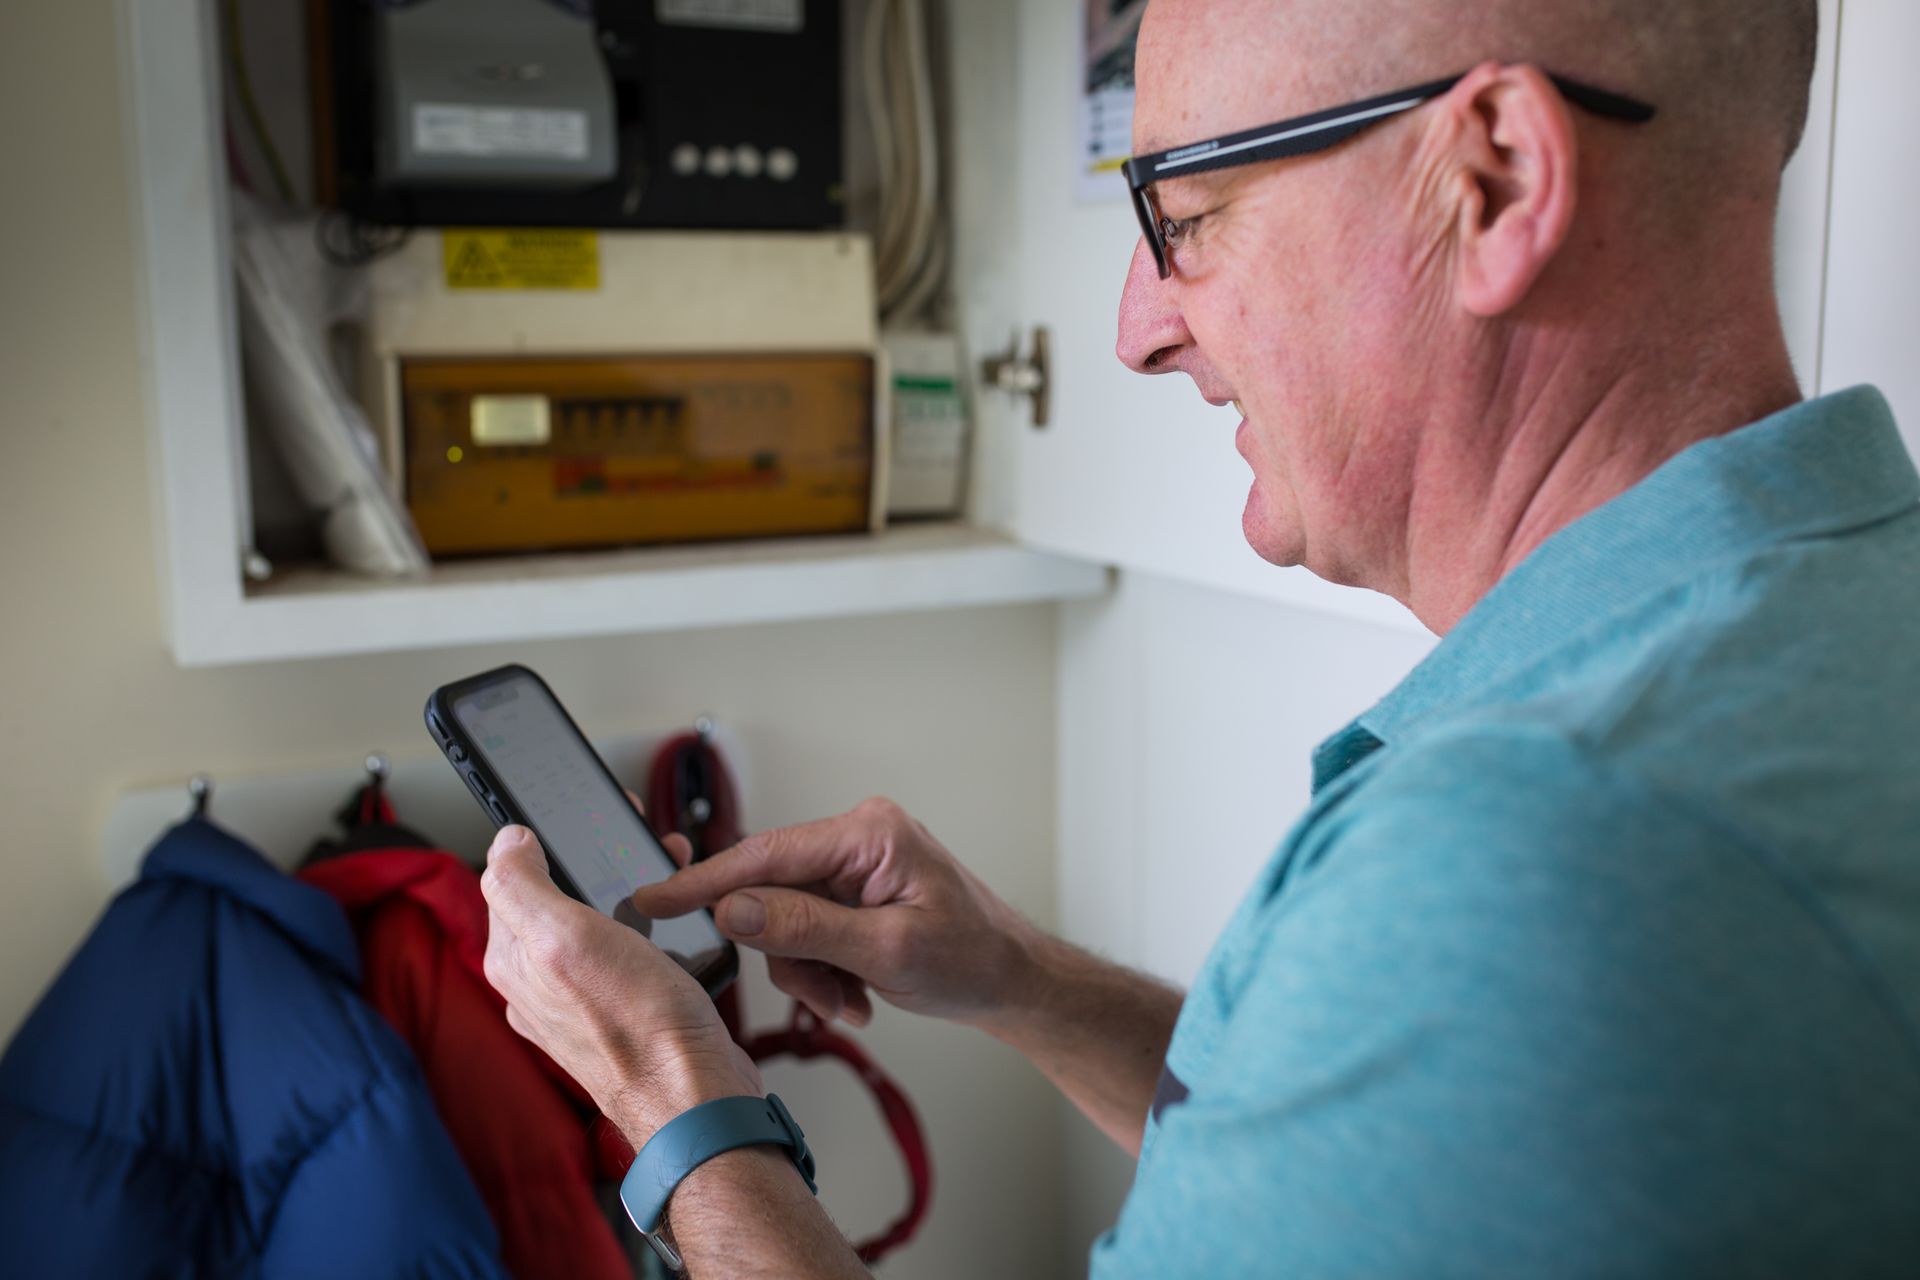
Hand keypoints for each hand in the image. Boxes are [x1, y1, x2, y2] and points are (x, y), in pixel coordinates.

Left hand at [480, 824, 760, 1145]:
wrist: (693, 1091)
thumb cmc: (637, 1025)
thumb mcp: (566, 937)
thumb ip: (522, 884)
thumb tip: (507, 842)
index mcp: (515, 959)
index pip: (511, 878)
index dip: (546, 841)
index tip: (581, 822)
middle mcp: (541, 982)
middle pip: (558, 898)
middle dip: (595, 863)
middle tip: (634, 845)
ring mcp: (581, 999)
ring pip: (596, 922)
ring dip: (628, 892)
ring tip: (664, 878)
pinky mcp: (622, 1008)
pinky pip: (627, 951)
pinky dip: (650, 927)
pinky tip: (672, 925)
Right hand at [629, 797, 1039, 1028]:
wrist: (1013, 982)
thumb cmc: (973, 960)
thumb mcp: (887, 951)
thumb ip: (806, 928)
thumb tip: (734, 909)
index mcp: (868, 833)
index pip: (766, 853)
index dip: (705, 880)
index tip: (653, 898)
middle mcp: (856, 839)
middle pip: (772, 894)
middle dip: (792, 956)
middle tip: (826, 998)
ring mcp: (853, 867)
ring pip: (783, 922)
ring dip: (810, 973)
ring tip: (850, 1002)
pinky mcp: (852, 894)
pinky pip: (805, 932)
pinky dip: (823, 972)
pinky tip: (856, 995)